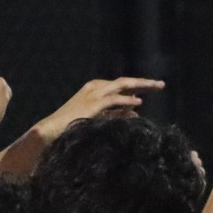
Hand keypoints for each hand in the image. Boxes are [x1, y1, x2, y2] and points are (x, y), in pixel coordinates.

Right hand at [36, 77, 164, 139]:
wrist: (51, 130)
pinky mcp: (92, 103)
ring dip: (141, 85)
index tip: (151, 89)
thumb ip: (116, 114)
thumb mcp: (99, 118)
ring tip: (156, 87)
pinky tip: (138, 102)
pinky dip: (127, 100)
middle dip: (143, 82)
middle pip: (125, 82)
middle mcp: (95, 87)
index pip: (121, 85)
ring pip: (122, 85)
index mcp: (95, 89)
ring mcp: (94, 94)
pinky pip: (114, 99)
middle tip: (161, 84)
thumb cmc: (72, 127)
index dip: (137, 86)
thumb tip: (135, 112)